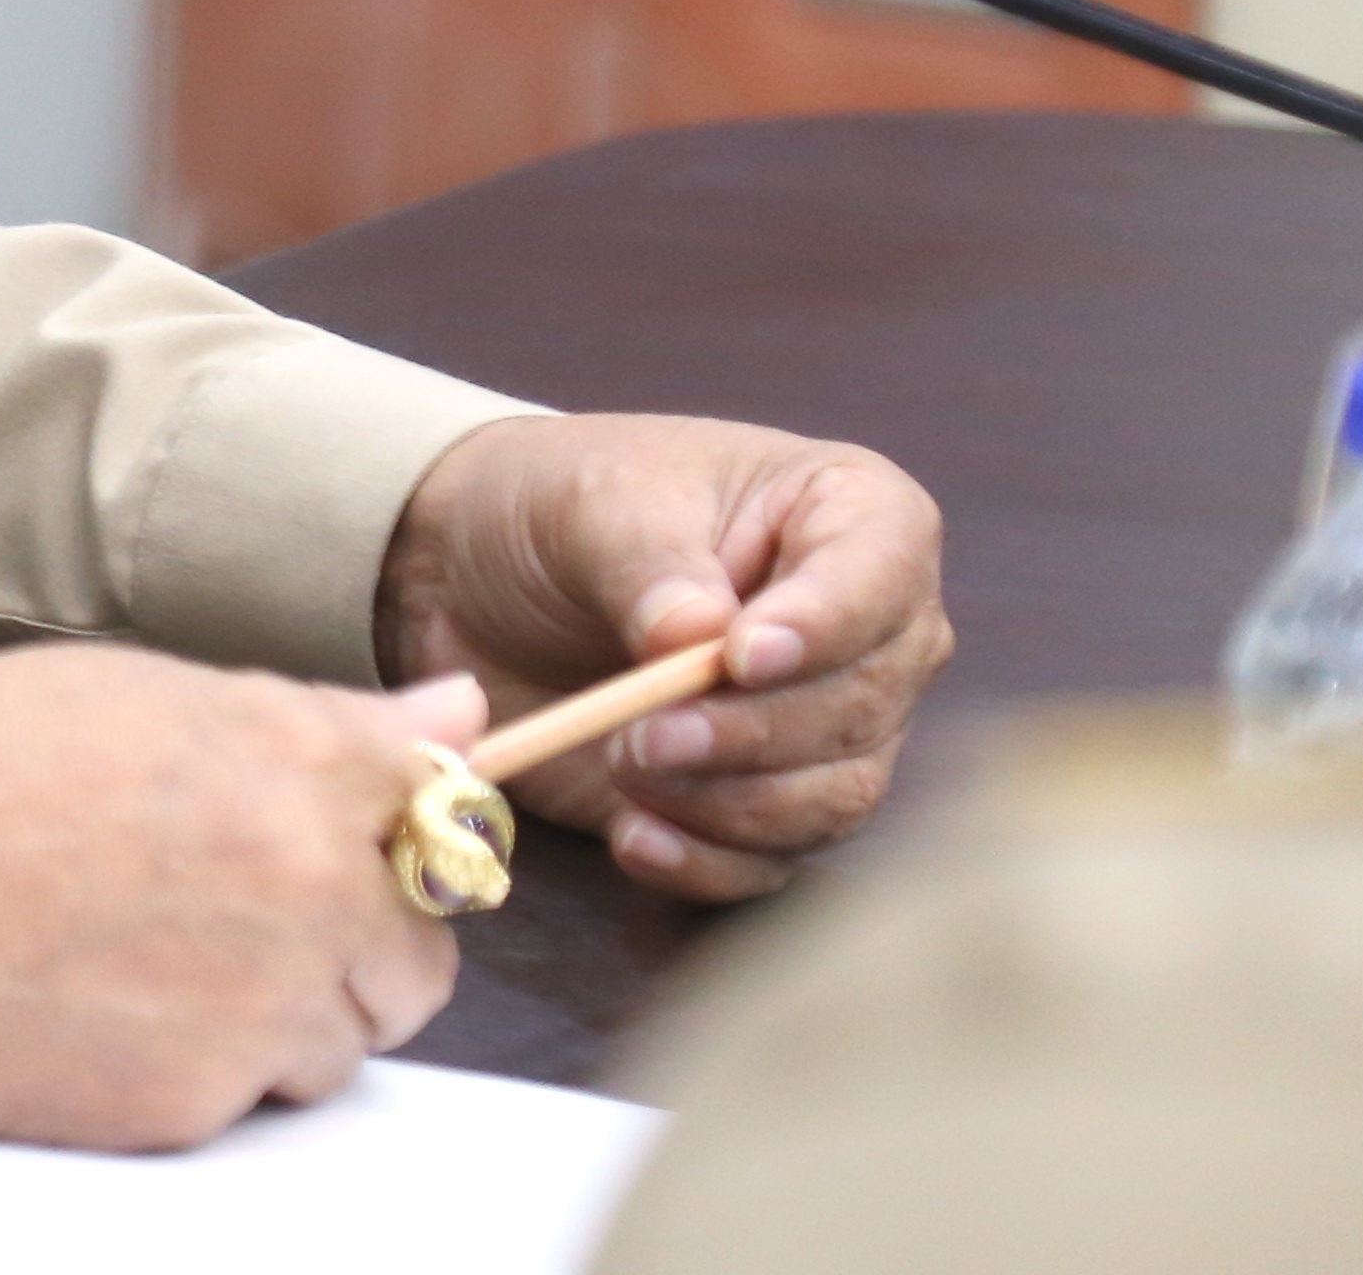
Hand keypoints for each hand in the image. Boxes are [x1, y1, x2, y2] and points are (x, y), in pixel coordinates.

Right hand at [0, 644, 484, 1149]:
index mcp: (293, 762)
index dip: (398, 830)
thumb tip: (458, 712)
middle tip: (232, 909)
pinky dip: (200, 1065)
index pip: (448, 813)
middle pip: (422, 952)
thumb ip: (315, 715)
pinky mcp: (194, 1108)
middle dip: (353, 938)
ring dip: (282, 1010)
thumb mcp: (132, 690)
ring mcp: (255, 1009)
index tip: (350, 837)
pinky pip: (253, 1100)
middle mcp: (303, 887)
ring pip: (345, 1038)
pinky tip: (102, 1005)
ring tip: (146, 957)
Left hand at [374, 412, 950, 899]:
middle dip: (752, 731)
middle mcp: (867, 628)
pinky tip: (635, 837)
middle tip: (648, 733)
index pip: (883, 570)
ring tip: (622, 764)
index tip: (742, 655)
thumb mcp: (592, 501)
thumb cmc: (560, 505)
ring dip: (727, 802)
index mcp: (850, 511)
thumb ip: (649, 565)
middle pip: (861, 704)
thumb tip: (697, 637)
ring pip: (833, 796)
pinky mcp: (768, 801)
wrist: (479, 577)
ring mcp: (829, 723)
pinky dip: (707, 860)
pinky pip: (775, 858)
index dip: (824, 624)